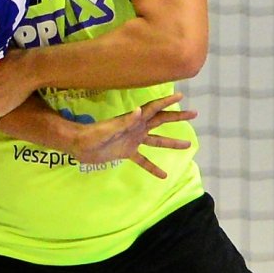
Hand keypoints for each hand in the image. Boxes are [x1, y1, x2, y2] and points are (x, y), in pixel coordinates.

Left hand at [72, 93, 196, 179]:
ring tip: (188, 145)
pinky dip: (153, 167)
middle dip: (177, 117)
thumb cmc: (92, 135)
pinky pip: (143, 160)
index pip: (154, 109)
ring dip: (171, 142)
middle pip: (161, 121)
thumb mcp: (109, 128)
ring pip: (156, 141)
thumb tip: (140, 110)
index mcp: (134, 120)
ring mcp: (133, 140)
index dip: (167, 102)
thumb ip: (125, 121)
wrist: (78, 146)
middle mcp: (136, 128)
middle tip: (195, 114)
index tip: (181, 97)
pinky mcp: (127, 153)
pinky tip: (164, 175)